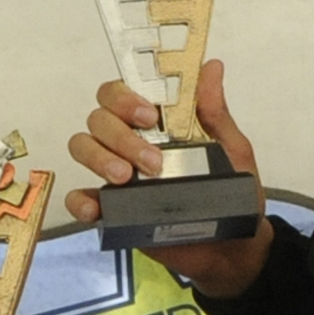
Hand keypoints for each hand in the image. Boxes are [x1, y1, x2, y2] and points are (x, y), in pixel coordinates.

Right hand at [66, 59, 273, 297]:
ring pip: (82, 147)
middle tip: (153, 162)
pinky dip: (80, 201)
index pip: (120, 94)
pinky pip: (80, 199)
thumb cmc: (232, 194)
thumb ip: (215, 113)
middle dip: (120, 136)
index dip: (125, 98)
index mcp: (155, 124)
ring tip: (126, 178)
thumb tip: (212, 67)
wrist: (234, 247)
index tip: (150, 116)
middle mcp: (128, 142)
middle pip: (98, 119)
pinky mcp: (112, 210)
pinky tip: (95, 208)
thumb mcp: (232, 151)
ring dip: (99, 158)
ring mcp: (116, 175)